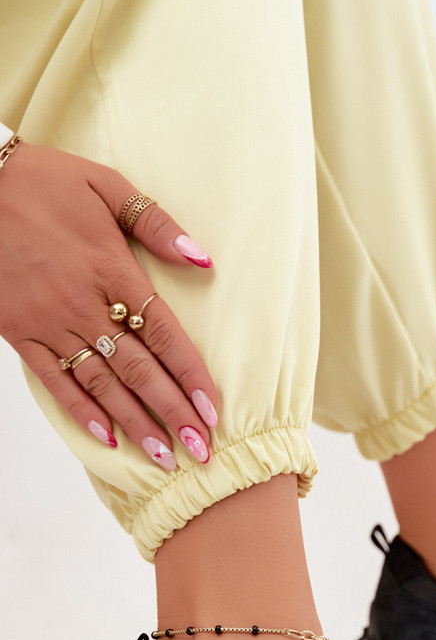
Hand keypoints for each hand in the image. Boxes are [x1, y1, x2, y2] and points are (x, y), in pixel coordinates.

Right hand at [0, 142, 217, 468]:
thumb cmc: (41, 181)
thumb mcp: (105, 185)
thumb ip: (155, 224)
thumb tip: (203, 260)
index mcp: (111, 268)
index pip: (163, 334)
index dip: (190, 375)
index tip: (213, 410)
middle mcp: (84, 304)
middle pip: (138, 370)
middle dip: (172, 413)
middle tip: (201, 451)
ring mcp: (49, 322)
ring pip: (102, 384)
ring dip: (135, 424)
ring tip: (165, 457)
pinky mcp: (19, 332)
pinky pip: (55, 380)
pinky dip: (81, 411)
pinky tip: (107, 438)